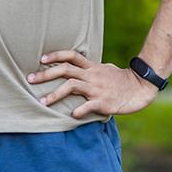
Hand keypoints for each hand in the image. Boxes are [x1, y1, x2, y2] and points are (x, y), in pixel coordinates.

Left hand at [27, 49, 158, 118]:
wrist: (141, 87)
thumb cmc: (122, 80)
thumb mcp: (105, 69)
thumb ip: (92, 69)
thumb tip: (81, 68)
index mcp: (92, 67)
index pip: (71, 56)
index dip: (55, 55)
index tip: (40, 59)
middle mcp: (92, 76)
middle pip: (65, 70)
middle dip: (46, 74)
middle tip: (30, 79)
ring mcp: (97, 89)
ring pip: (72, 86)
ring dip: (55, 94)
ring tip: (42, 102)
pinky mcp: (104, 102)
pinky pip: (88, 106)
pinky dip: (78, 110)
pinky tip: (71, 115)